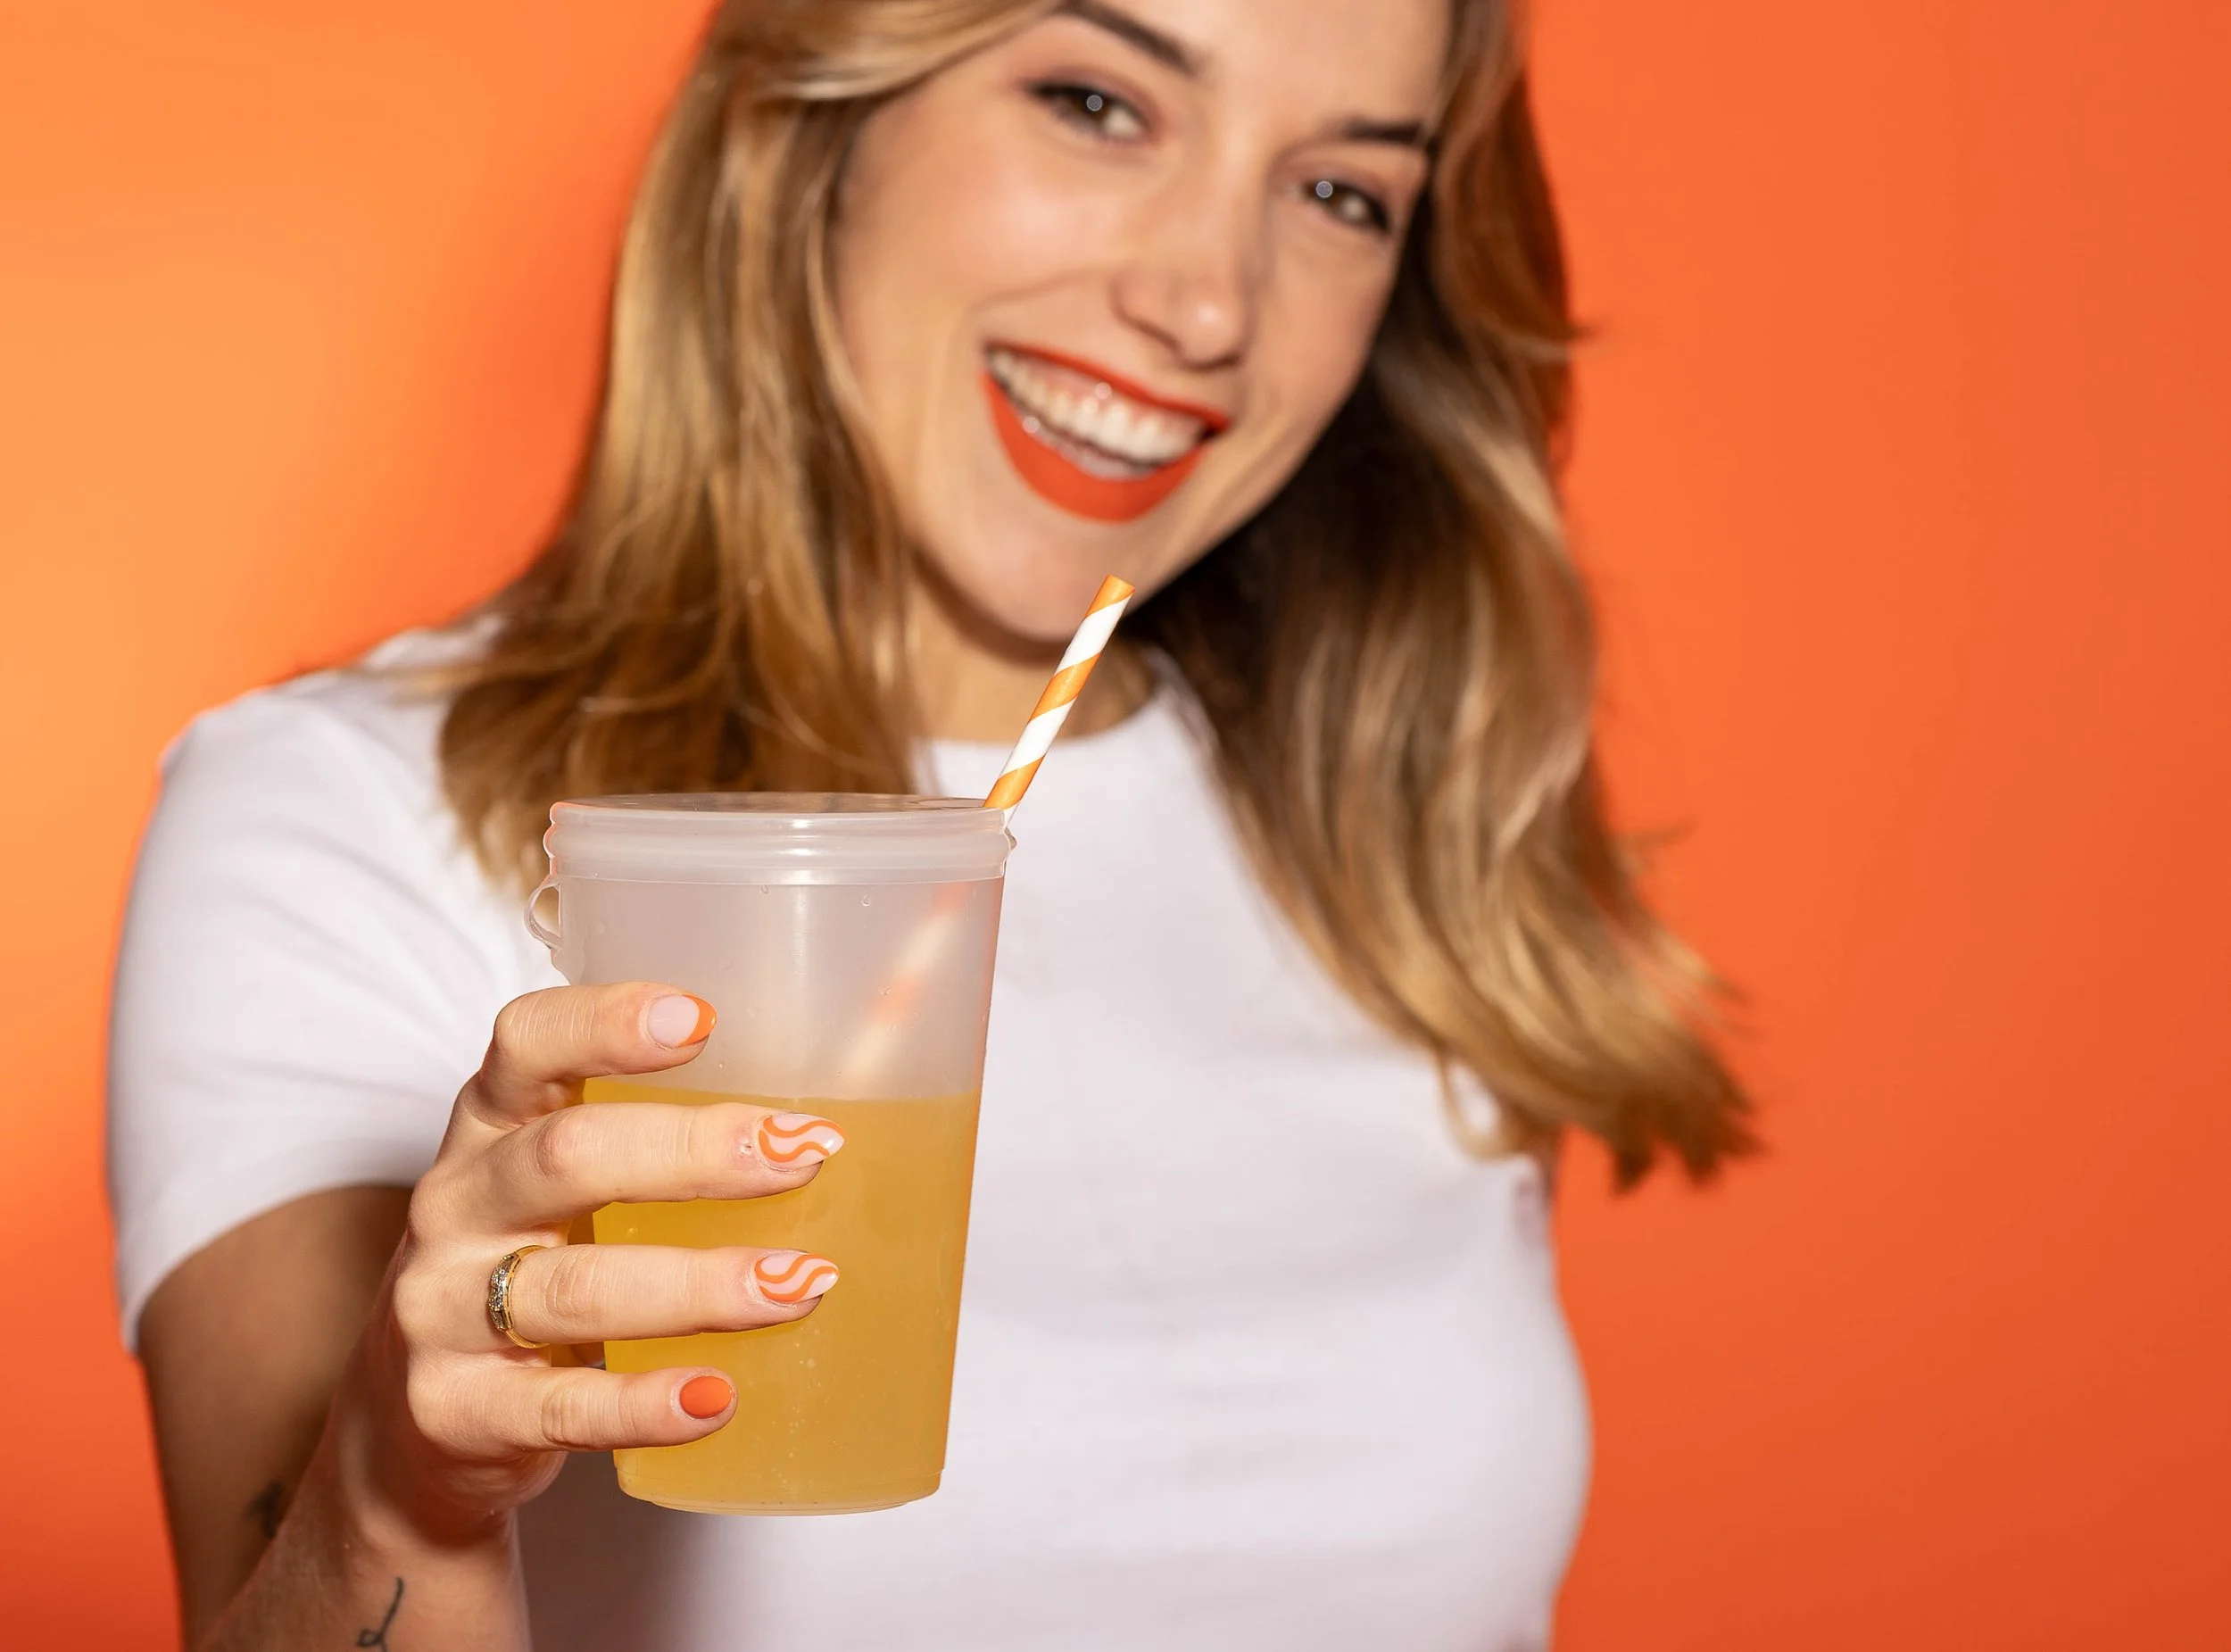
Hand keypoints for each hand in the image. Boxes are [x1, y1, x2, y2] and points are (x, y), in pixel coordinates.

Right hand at [328, 982, 842, 1542]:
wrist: (412, 1428)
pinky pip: (561, 1405)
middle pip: (569, 1157)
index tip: (702, 1019)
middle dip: (698, 1152)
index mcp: (490, 1126)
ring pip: (578, 1287)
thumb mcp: (569, 1193)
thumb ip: (665, 1148)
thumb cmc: (530, 1270)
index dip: (606, 1022)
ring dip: (703, 1284)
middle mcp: (458, 1204)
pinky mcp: (456, 1411)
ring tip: (802, 1282)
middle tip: (806, 1154)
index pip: (525, 1043)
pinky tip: (717, 1396)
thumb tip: (835, 1121)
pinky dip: (646, 1403)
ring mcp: (443, 1310)